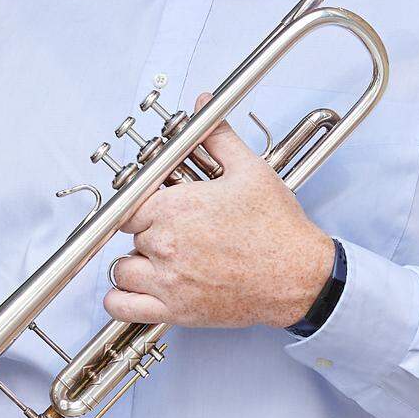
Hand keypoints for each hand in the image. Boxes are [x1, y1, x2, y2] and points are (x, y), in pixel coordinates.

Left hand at [103, 91, 334, 329]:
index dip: (141, 204)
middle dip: (147, 233)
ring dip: (135, 264)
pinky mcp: (176, 310)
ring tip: (158, 260)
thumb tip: (202, 107)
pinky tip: (133, 290)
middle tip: (172, 233)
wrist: (298, 275)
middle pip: (130, 235)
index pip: (129, 204)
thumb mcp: (250, 171)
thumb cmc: (277, 230)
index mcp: (176, 208)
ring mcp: (168, 280)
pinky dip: (120, 299)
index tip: (153, 207)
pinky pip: (123, 306)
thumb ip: (217, 136)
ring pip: (122, 269)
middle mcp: (165, 244)